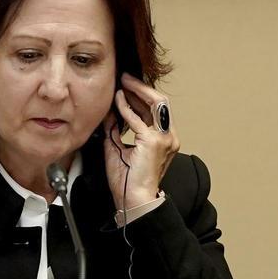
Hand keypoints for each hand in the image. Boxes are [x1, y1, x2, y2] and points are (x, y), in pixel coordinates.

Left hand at [103, 73, 178, 210]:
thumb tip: (109, 111)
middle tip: (126, 77)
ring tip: (124, 82)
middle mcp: (169, 137)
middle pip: (159, 102)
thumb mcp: (118, 149)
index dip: (142, 95)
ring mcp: (164, 139)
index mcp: (164, 139)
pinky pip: (138, 119)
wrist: (134, 200)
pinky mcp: (154, 142)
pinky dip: (127, 108)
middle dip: (142, 87)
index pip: (155, 110)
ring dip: (138, 90)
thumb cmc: (127, 182)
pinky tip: (118, 101)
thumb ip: (115, 130)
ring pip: (155, 104)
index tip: (127, 87)